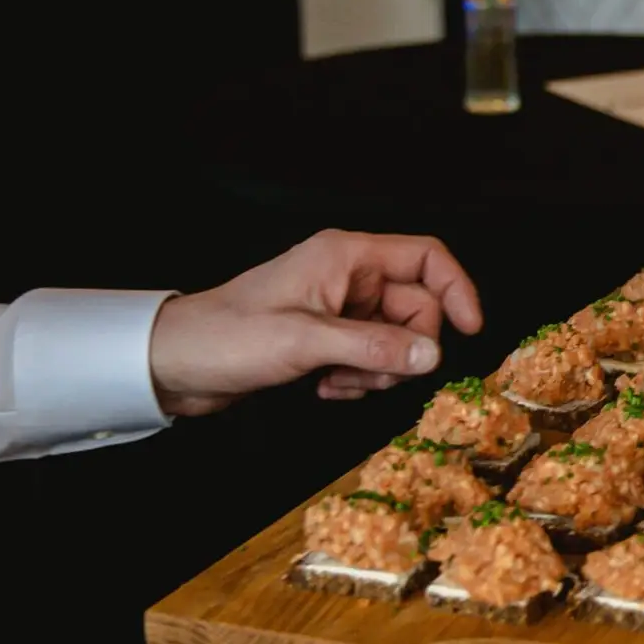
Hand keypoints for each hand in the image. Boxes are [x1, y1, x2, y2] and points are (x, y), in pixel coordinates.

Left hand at [148, 230, 483, 416]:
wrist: (173, 363)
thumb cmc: (228, 337)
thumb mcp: (306, 342)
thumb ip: (374, 347)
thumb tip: (433, 356)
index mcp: (347, 255)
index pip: (427, 259)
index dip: (457, 290)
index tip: (470, 331)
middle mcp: (349, 276)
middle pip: (416, 307)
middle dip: (403, 348)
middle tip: (374, 376)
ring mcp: (339, 307)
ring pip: (395, 338)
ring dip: (377, 370)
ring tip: (337, 383)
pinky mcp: (327, 337)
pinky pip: (370, 357)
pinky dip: (357, 378)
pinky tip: (325, 388)